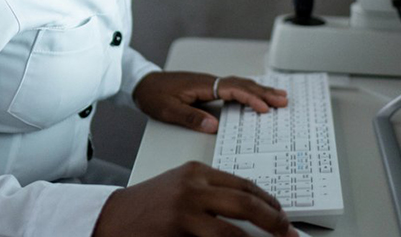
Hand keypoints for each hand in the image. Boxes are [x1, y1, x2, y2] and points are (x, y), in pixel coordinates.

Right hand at [92, 161, 297, 236]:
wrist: (112, 218)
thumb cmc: (146, 207)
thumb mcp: (180, 189)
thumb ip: (210, 195)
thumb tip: (248, 211)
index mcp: (197, 171)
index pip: (243, 183)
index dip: (267, 201)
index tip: (281, 214)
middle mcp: (194, 185)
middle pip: (246, 200)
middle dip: (273, 219)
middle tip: (289, 233)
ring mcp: (187, 207)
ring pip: (236, 224)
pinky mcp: (180, 227)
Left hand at [132, 71, 287, 132]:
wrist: (141, 83)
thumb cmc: (153, 95)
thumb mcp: (168, 110)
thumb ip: (191, 117)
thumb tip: (214, 125)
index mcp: (202, 85)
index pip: (233, 89)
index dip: (250, 98)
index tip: (265, 108)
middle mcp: (209, 81)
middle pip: (242, 84)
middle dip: (263, 92)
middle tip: (283, 100)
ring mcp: (209, 83)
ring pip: (240, 84)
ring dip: (259, 90)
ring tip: (278, 96)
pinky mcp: (208, 87)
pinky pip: (234, 87)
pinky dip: (248, 91)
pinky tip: (255, 94)